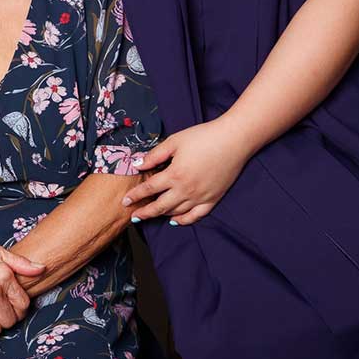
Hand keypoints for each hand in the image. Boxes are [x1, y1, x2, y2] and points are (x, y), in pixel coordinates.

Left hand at [121, 118, 251, 224]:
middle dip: (145, 212)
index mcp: (174, 175)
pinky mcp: (213, 199)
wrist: (233, 140)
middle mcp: (186, 190)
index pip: (149, 189)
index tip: (125, 201)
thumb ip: (154, 155)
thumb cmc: (203, 137)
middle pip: (160, 206)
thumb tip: (137, 164)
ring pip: (177, 212)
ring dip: (162, 215)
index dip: (135, 196)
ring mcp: (200, 197)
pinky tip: (176, 220)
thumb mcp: (174, 142)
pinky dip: (184, 220)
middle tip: (133, 216)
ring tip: (152, 215)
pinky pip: (196, 216)